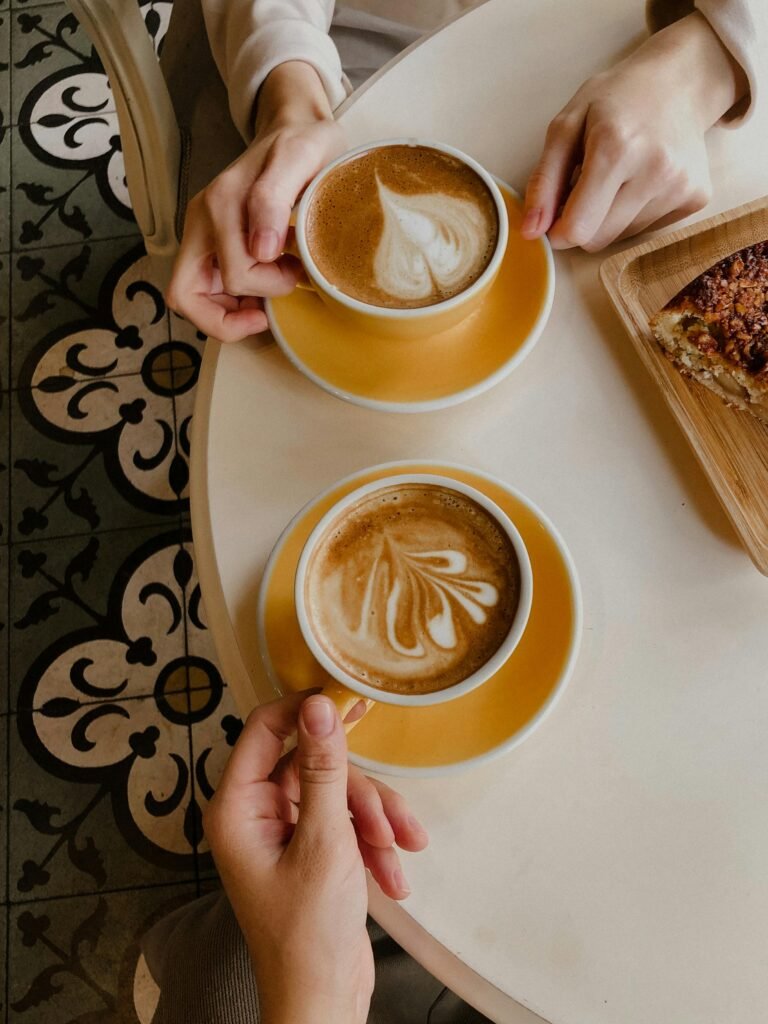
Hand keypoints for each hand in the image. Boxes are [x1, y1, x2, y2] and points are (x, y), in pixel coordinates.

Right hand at [165, 62, 344, 341]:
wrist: (294, 126)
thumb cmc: (303, 145)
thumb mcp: (301, 158)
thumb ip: (274, 198)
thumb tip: (260, 249)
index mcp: (219, 205)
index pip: (226, 279)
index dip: (261, 293)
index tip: (294, 277)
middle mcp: (201, 221)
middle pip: (189, 296)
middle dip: (237, 312)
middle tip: (280, 290)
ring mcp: (201, 233)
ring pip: (193, 298)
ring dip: (230, 312)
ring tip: (270, 296)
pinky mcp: (208, 241)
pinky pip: (205, 289)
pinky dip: (231, 303)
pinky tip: (264, 286)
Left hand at [203, 692, 427, 1023]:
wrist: (322, 1000)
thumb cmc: (309, 931)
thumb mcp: (325, 840)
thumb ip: (324, 768)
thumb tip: (319, 705)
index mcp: (237, 806)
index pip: (265, 728)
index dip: (307, 710)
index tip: (351, 703)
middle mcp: (255, 812)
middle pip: (313, 763)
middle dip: (359, 793)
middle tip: (391, 814)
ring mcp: (284, 829)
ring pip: (337, 792)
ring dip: (374, 822)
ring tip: (398, 855)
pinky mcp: (310, 846)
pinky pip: (345, 820)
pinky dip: (372, 843)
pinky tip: (394, 877)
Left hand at [522, 13, 747, 251]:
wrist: (680, 81)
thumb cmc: (616, 99)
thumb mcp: (567, 125)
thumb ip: (544, 180)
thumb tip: (531, 230)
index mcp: (616, 149)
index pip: (577, 228)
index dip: (558, 230)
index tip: (554, 215)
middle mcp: (655, 171)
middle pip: (598, 239)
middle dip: (582, 223)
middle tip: (586, 187)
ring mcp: (680, 186)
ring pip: (621, 237)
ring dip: (609, 218)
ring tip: (618, 177)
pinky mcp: (696, 197)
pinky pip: (648, 230)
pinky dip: (634, 214)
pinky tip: (641, 180)